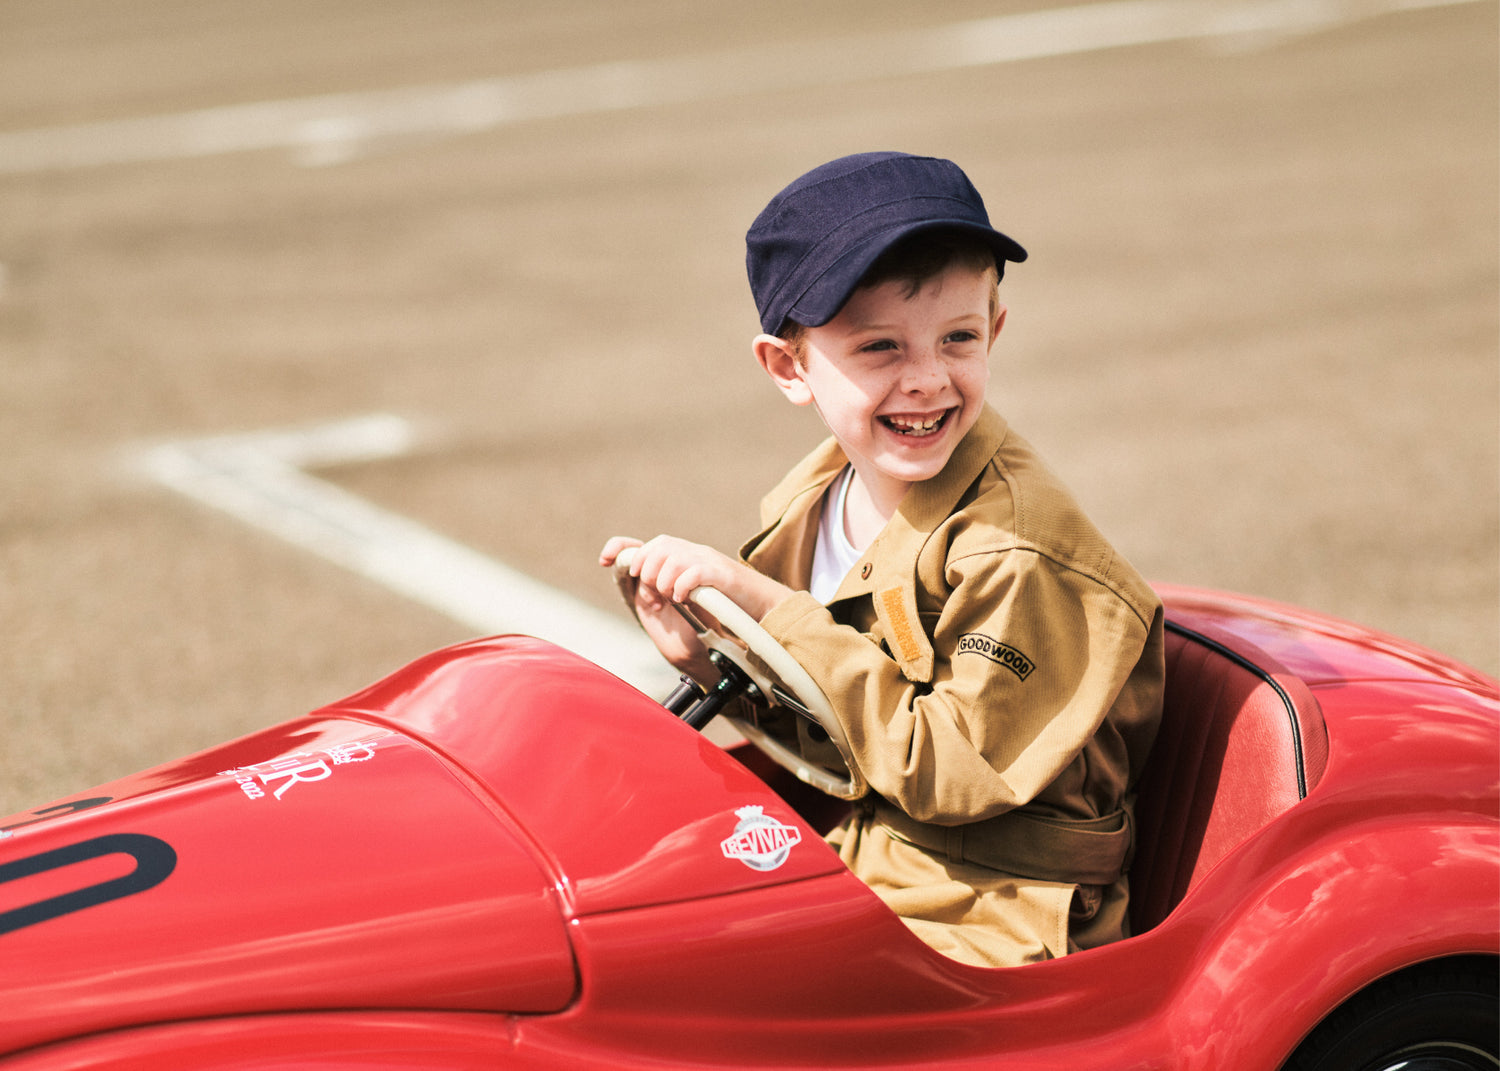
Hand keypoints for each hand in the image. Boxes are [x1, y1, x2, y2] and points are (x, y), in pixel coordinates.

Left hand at [599, 535, 793, 684]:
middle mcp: (694, 555)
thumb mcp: (686, 608)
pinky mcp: (722, 573)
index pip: (647, 544)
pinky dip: (681, 585)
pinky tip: (683, 598)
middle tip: (656, 596)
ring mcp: (708, 561)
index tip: (605, 560)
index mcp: (684, 561)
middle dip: (646, 571)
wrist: (762, 618)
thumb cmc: (725, 616)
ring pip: (670, 556)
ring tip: (672, 598)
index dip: (622, 549)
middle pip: (656, 547)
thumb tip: (643, 593)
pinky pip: (693, 571)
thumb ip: (663, 600)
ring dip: (663, 581)